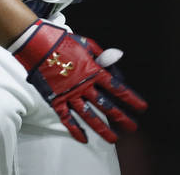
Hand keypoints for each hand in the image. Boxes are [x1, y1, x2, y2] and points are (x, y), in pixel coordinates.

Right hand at [11, 20, 147, 143]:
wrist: (38, 45)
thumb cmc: (63, 42)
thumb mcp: (87, 44)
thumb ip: (102, 55)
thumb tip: (116, 59)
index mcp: (93, 70)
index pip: (117, 87)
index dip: (131, 98)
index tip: (141, 107)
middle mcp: (84, 85)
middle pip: (106, 105)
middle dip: (121, 117)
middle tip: (131, 126)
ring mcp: (70, 94)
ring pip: (89, 116)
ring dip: (102, 128)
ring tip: (113, 138)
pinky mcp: (56, 100)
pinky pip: (67, 118)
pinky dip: (75, 129)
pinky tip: (83, 138)